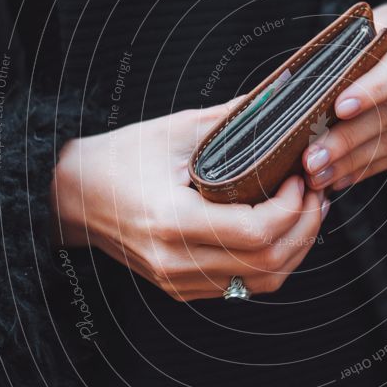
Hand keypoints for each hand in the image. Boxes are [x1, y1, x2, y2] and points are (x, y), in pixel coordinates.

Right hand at [50, 102, 327, 301]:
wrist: (72, 196)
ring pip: (261, 282)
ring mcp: (180, 280)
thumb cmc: (117, 160)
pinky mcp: (183, 286)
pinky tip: (280, 232)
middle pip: (267, 264)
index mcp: (172, 222)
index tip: (300, 178)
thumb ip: (231, 121)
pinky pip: (243, 285)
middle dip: (305, 228)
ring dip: (295, 249)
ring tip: (306, 212)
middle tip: (315, 194)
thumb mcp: (174, 131)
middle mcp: (177, 261)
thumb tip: (277, 100)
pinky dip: (272, 261)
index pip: (255, 232)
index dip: (291, 208)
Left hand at [302, 1, 386, 190]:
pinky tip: (344, 175)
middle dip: (349, 139)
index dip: (372, 89)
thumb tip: (309, 97)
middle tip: (313, 158)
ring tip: (321, 172)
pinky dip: (372, 167)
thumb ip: (352, 54)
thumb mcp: (374, 29)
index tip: (339, 108)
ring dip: (355, 161)